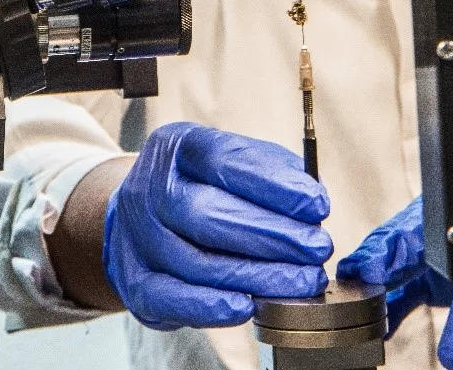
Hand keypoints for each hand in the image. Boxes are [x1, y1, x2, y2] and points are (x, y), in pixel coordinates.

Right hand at [103, 121, 332, 330]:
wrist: (142, 218)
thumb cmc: (204, 187)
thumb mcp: (233, 163)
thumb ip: (273, 174)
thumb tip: (313, 199)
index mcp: (177, 147)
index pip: (222, 159)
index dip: (273, 184)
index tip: (318, 205)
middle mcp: (148, 188)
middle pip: (206, 214)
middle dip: (271, 234)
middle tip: (317, 248)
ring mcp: (136, 236)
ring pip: (195, 261)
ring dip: (257, 276)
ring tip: (302, 281)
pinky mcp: (135, 281)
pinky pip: (170, 298)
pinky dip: (209, 306)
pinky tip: (248, 306)